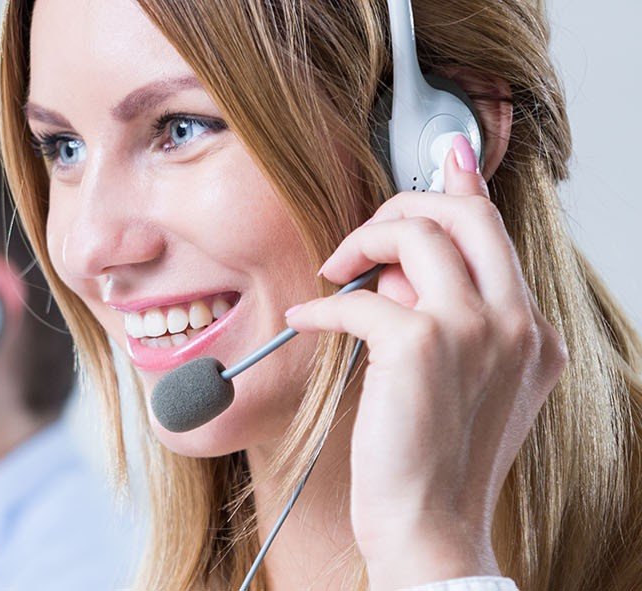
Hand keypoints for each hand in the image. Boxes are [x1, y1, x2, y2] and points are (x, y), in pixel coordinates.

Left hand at [284, 135, 566, 587]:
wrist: (429, 526)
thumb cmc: (433, 462)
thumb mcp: (464, 385)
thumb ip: (451, 323)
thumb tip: (399, 271)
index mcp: (534, 334)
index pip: (497, 235)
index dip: (463, 188)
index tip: (446, 156)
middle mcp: (517, 324)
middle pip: (465, 215)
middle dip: (403, 208)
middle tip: (360, 241)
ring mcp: (474, 331)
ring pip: (417, 234)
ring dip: (362, 243)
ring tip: (334, 276)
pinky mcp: (421, 346)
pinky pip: (358, 298)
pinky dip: (321, 307)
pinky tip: (304, 323)